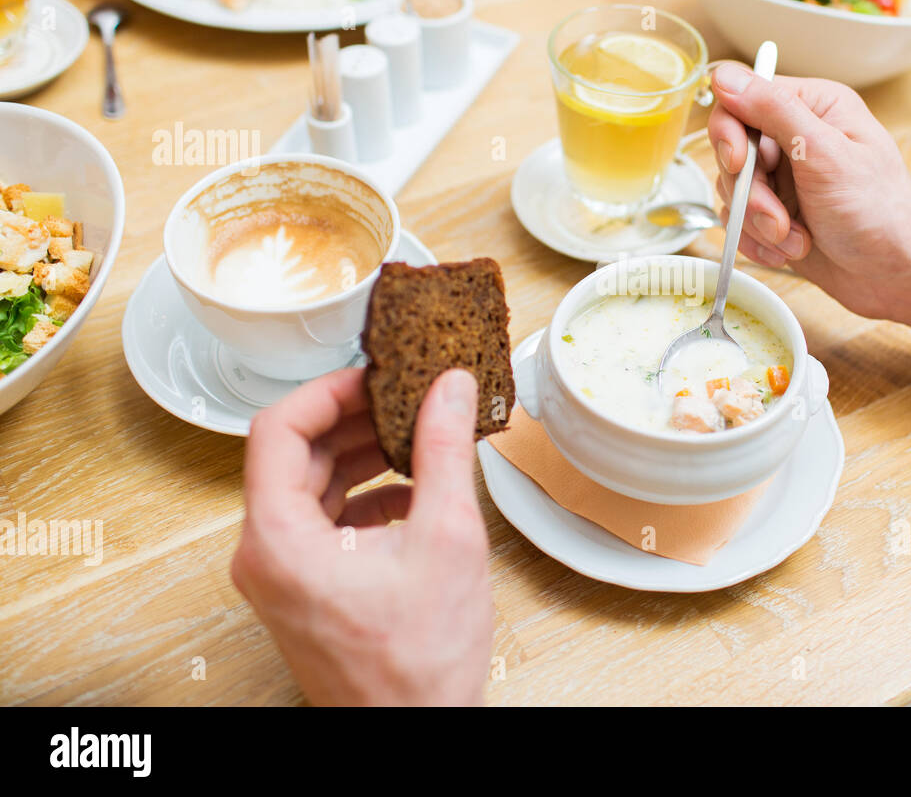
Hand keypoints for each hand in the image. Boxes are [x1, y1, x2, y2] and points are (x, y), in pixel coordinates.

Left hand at [231, 367, 493, 705]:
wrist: (416, 731)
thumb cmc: (419, 662)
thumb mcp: (446, 537)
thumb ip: (444, 451)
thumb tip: (449, 390)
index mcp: (277, 540)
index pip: (277, 429)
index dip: (327, 390)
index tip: (372, 375)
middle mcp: (265, 556)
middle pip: (293, 455)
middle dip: (352, 419)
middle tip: (403, 397)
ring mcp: (281, 575)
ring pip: (309, 486)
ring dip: (360, 456)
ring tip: (414, 436)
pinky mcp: (304, 588)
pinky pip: (323, 520)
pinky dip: (364, 495)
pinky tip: (414, 491)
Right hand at [708, 63, 910, 341]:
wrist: (895, 274)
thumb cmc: (879, 212)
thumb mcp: (824, 154)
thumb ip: (773, 110)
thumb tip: (725, 75)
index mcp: (814, 106)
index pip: (742, 99)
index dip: (731, 134)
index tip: (740, 164)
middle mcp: (796, 137)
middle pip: (732, 151)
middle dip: (751, 194)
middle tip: (777, 219)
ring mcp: (784, 178)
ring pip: (734, 191)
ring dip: (758, 223)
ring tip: (796, 239)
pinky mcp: (776, 212)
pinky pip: (739, 221)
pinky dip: (758, 241)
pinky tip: (789, 250)